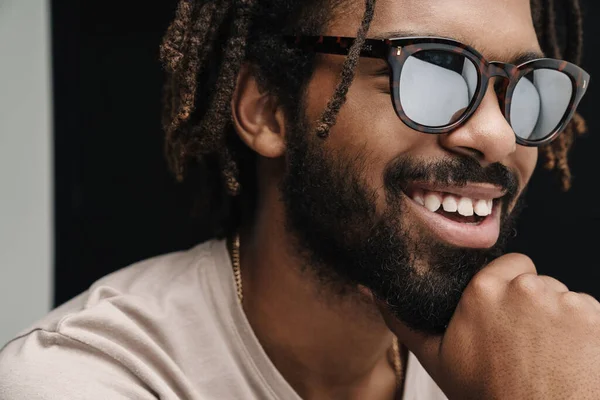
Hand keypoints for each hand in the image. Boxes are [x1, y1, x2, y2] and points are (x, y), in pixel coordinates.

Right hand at [378, 253, 599, 399]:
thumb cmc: (489, 394)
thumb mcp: (437, 357)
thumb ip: (403, 318)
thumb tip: (371, 288)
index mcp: (483, 291)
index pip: (509, 265)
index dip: (508, 289)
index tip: (506, 316)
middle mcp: (524, 288)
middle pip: (536, 283)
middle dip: (533, 305)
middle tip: (526, 343)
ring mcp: (563, 302)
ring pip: (564, 298)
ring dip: (559, 320)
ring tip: (548, 354)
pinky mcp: (593, 317)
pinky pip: (589, 312)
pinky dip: (584, 333)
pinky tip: (569, 358)